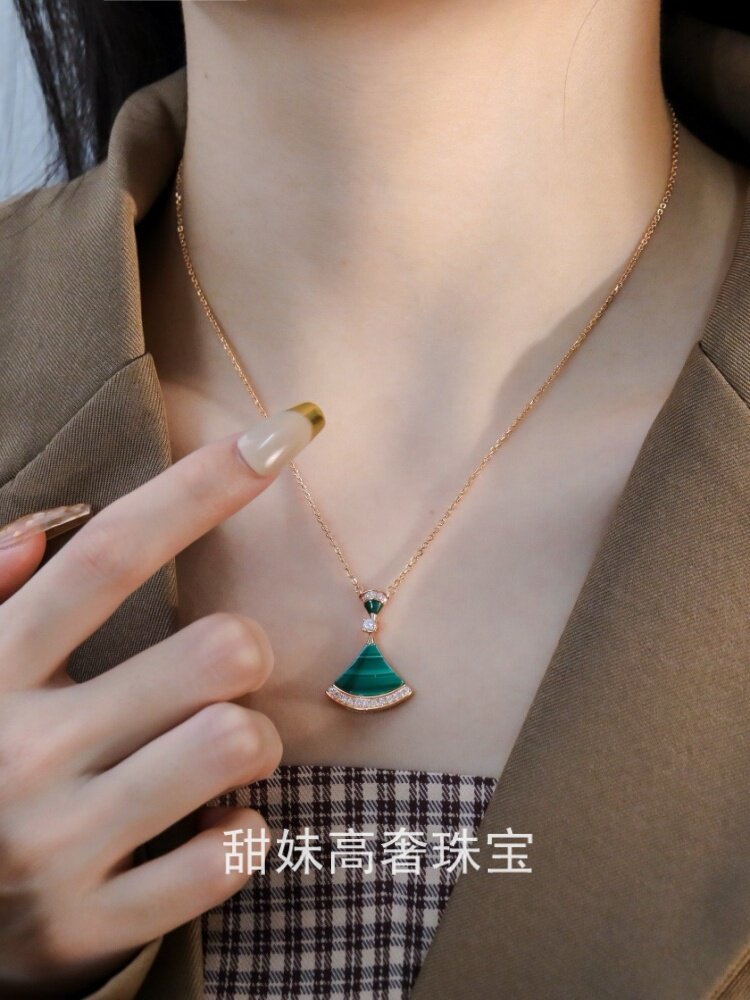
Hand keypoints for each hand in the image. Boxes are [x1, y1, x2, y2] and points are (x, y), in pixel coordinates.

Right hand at [0, 408, 322, 997]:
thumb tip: (35, 534)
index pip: (109, 553)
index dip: (202, 486)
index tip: (282, 436)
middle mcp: (20, 751)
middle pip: (213, 650)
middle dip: (248, 654)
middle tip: (225, 678)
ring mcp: (55, 845)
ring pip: (235, 743)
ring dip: (255, 742)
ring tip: (223, 754)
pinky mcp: (89, 927)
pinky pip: (228, 856)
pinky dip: (242, 834)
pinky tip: (212, 827)